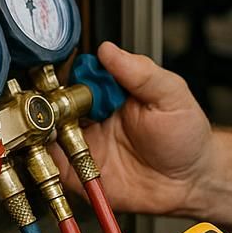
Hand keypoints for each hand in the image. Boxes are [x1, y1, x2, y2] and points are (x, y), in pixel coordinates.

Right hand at [56, 41, 214, 215]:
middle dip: (45, 106)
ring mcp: (84, 145)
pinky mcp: (79, 174)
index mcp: (111, 93)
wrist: (192, 182)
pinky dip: (42, 161)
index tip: (60, 84)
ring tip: (44, 131)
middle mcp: (93, 118)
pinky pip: (52, 168)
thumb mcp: (171, 95)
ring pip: (47, 134)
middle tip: (45, 109)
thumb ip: (141, 72)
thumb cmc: (185, 136)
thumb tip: (109, 50)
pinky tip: (45, 155)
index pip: (77, 78)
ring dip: (39, 131)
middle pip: (55, 106)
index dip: (66, 79)